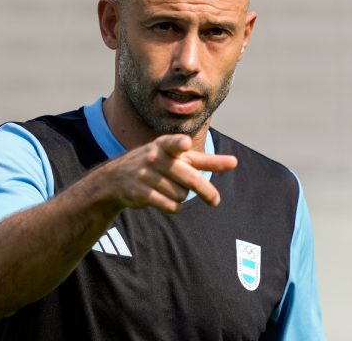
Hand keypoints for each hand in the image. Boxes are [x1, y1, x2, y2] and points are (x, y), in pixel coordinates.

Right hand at [100, 134, 236, 212]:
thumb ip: (205, 160)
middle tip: (215, 201)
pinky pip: (170, 206)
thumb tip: (234, 162)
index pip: (175, 143)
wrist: (116, 178)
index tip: (185, 144)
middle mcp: (154, 157)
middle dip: (206, 191)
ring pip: (181, 195)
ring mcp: (146, 175)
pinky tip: (166, 200)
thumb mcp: (177, 157)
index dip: (180, 144)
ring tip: (169, 188)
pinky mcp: (140, 193)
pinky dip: (174, 206)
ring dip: (181, 196)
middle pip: (190, 179)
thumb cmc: (157, 164)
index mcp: (166, 145)